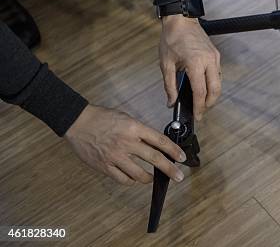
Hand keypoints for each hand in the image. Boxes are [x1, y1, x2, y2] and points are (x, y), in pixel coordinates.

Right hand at [65, 105, 185, 184]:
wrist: (79, 122)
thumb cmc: (103, 118)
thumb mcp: (127, 119)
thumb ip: (141, 132)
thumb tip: (157, 145)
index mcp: (134, 128)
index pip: (160, 141)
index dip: (174, 150)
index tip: (181, 157)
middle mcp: (126, 143)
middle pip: (154, 158)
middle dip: (169, 169)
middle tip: (178, 176)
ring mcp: (115, 156)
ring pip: (139, 174)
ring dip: (150, 178)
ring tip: (154, 178)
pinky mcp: (104, 166)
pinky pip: (123, 179)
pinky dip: (131, 180)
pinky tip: (135, 178)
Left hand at [159, 15, 221, 119]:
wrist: (180, 20)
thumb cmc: (172, 38)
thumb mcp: (166, 64)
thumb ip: (169, 86)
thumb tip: (171, 101)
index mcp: (195, 63)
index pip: (200, 92)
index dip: (199, 107)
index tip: (197, 115)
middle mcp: (208, 60)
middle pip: (215, 90)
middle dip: (209, 104)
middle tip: (201, 111)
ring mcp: (214, 57)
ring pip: (219, 83)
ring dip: (212, 94)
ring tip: (201, 100)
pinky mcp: (216, 54)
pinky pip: (217, 74)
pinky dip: (212, 83)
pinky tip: (203, 86)